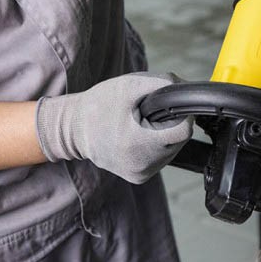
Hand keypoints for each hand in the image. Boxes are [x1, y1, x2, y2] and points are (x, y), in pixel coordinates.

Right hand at [36, 72, 192, 183]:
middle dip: (168, 123)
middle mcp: (143, 166)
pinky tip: (137, 136)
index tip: (168, 106)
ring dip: (162, 134)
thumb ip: (163, 84)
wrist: (73, 130)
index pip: (183, 131)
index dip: (181, 114)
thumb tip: (187, 89)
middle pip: (179, 140)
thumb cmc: (98, 106)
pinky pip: (160, 158)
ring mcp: (141, 174)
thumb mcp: (130, 85)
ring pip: (172, 149)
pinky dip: (155, 145)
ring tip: (138, 125)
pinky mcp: (139, 177)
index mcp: (141, 144)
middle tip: (146, 114)